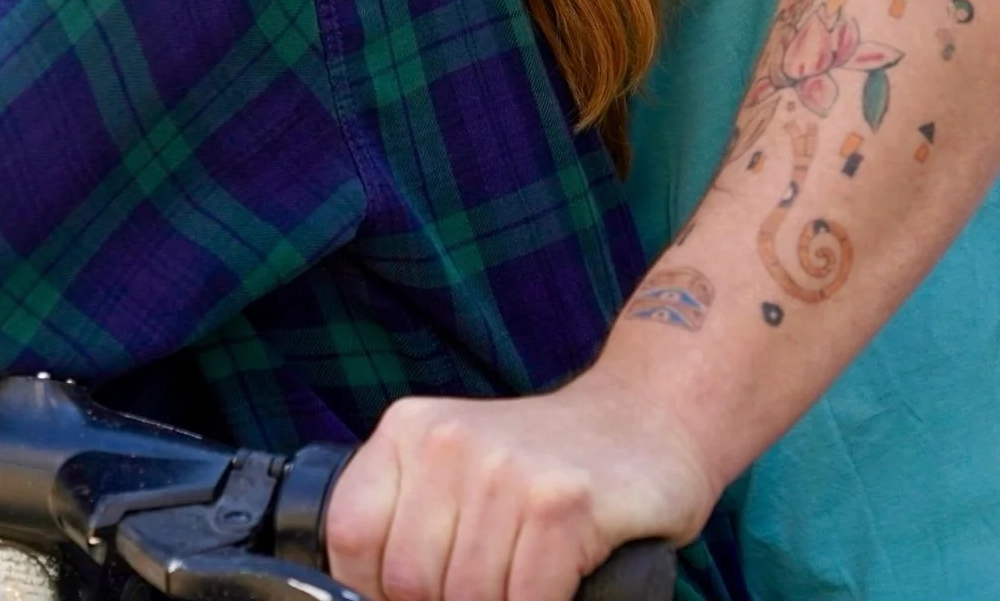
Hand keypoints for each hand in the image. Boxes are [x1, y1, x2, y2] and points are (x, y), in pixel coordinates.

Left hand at [325, 366, 715, 600]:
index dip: (373, 589)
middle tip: (489, 587)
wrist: (648, 417)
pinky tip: (561, 586)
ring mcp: (507, 471)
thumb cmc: (545, 462)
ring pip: (469, 597)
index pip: (351, 537)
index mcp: (409, 430)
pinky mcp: (564, 505)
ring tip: (526, 581)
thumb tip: (374, 596)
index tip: (408, 596)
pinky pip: (528, 600)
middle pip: (410, 580)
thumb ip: (413, 519)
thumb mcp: (458, 465)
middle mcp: (449, 442)